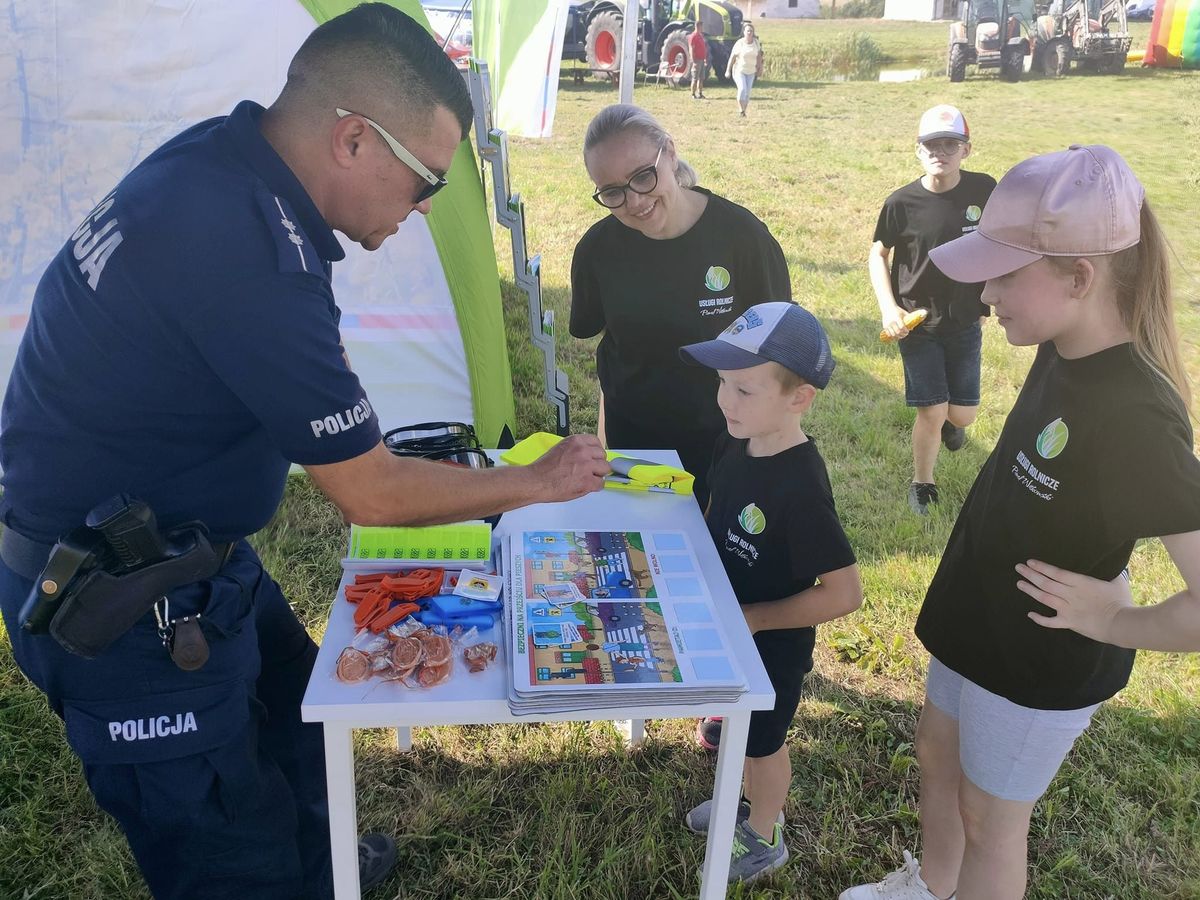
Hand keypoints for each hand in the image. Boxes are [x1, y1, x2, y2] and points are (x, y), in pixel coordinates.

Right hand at [529, 434, 609, 501]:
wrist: (536, 481)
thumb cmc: (543, 468)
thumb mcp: (560, 448)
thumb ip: (575, 449)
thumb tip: (586, 454)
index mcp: (575, 441)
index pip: (596, 442)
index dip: (595, 452)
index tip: (594, 457)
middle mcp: (583, 451)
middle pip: (602, 455)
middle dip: (597, 463)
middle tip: (589, 469)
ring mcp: (586, 466)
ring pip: (605, 469)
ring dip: (598, 474)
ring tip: (587, 478)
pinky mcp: (587, 481)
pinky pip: (601, 484)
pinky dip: (595, 487)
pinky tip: (586, 486)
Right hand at [881, 306, 908, 339]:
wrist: (887, 308)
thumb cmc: (897, 310)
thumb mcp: (904, 313)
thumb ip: (909, 319)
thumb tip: (912, 328)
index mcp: (897, 318)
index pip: (902, 327)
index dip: (905, 331)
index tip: (907, 331)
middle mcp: (892, 322)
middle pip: (898, 332)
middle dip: (902, 334)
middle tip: (905, 334)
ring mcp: (887, 325)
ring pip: (893, 334)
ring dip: (898, 336)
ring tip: (901, 335)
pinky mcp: (884, 326)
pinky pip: (888, 334)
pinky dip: (892, 336)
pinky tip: (896, 335)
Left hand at [1015, 559, 1133, 643]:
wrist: (1122, 624)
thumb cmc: (1121, 602)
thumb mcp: (1117, 582)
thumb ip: (1113, 573)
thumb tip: (1116, 566)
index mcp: (1081, 583)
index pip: (1056, 573)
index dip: (1042, 567)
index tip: (1030, 562)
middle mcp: (1071, 594)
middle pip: (1046, 583)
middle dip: (1031, 575)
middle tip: (1018, 568)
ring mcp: (1068, 609)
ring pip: (1045, 598)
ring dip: (1031, 591)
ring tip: (1019, 583)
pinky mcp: (1069, 623)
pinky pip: (1051, 622)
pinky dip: (1040, 619)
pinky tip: (1030, 614)